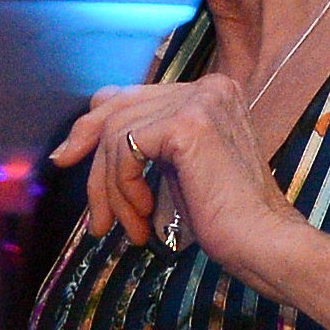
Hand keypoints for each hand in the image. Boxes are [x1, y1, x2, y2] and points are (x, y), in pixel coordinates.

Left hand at [57, 70, 297, 279]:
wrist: (261, 242)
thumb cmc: (225, 218)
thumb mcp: (176, 172)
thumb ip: (144, 146)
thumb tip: (81, 138)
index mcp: (209, 92)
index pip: (130, 95)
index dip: (92, 125)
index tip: (68, 158)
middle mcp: (206, 86)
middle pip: (116, 107)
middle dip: (91, 159)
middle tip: (91, 210)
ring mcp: (198, 101)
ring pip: (116, 133)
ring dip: (110, 189)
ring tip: (128, 226)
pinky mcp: (186, 125)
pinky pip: (126, 149)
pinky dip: (122, 187)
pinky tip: (143, 215)